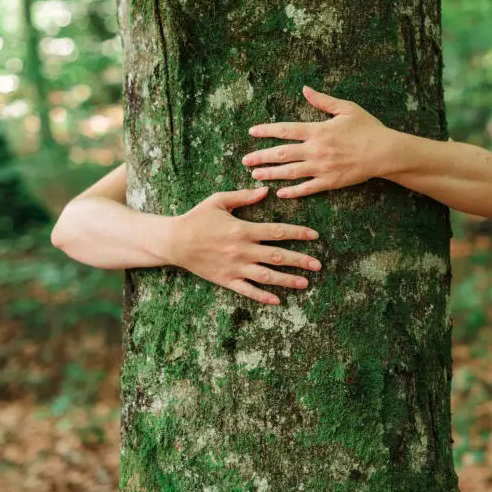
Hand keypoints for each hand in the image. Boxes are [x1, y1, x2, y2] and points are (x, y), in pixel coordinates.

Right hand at [166, 186, 320, 304]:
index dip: (298, 233)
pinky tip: (277, 300)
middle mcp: (242, 250)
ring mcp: (235, 267)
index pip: (277, 231)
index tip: (315, 235)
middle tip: (319, 264)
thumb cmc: (197, 218)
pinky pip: (247, 290)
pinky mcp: (226, 280)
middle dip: (300, 260)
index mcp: (243, 229)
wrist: (173, 241)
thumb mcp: (218, 201)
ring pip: (267, 276)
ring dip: (287, 280)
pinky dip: (262, 296)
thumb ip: (243, 196)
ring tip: (305, 283)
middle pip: (278, 256)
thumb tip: (265, 190)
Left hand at [243, 86, 394, 198]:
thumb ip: (323, 101)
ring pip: (290, 172)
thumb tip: (305, 89)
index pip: (285, 130)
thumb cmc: (368, 128)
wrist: (384, 152)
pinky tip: (281, 193)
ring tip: (256, 175)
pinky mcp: (330, 181)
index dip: (266, 131)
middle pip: (282, 153)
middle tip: (245, 160)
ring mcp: (322, 167)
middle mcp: (316, 149)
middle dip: (261, 156)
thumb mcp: (346, 109)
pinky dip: (293, 191)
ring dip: (271, 174)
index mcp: (318, 130)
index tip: (252, 132)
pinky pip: (307, 188)